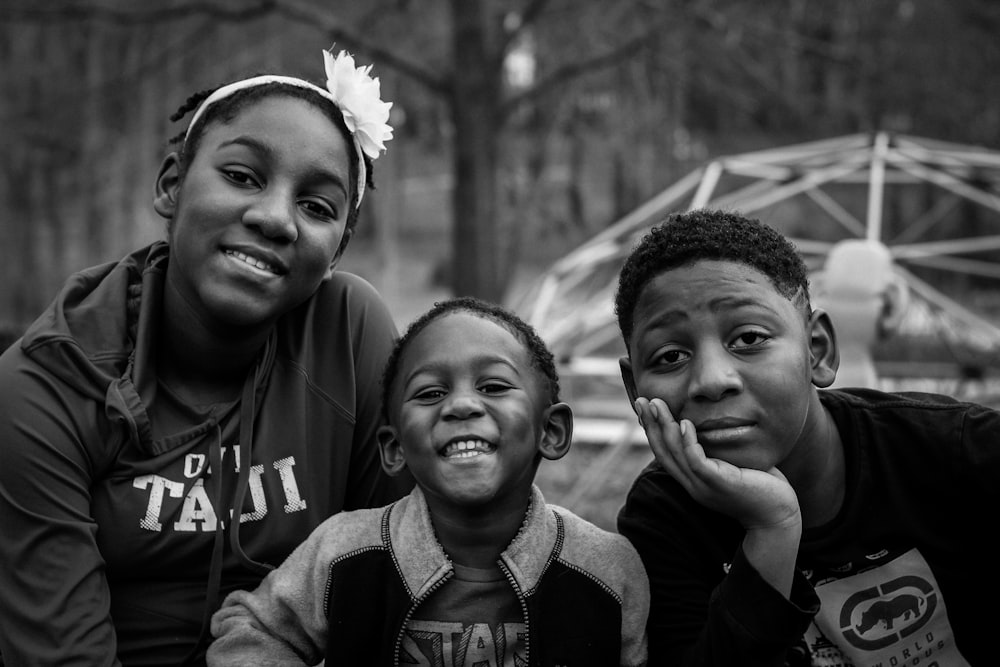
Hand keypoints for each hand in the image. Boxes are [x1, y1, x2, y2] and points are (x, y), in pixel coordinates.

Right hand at [634, 397, 800, 530]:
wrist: (778, 514)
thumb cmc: (761, 486)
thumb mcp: (732, 464)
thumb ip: (717, 450)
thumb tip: (711, 426)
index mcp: (692, 480)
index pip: (664, 453)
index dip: (652, 430)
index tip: (645, 408)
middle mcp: (692, 484)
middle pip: (662, 452)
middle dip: (650, 425)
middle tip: (641, 401)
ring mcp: (703, 486)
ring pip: (675, 454)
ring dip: (663, 427)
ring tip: (657, 405)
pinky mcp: (718, 483)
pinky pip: (696, 461)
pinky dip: (687, 441)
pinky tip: (684, 423)